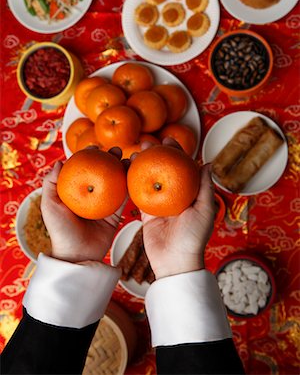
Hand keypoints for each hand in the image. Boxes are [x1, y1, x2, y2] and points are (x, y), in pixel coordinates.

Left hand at [41, 149, 126, 262]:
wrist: (77, 256)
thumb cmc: (60, 231)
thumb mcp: (49, 205)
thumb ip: (50, 183)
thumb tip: (58, 162)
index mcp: (76, 191)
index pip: (83, 168)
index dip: (90, 155)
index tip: (96, 147)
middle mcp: (91, 195)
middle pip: (103, 171)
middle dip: (111, 158)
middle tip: (117, 150)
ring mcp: (105, 204)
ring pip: (117, 181)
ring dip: (124, 169)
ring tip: (130, 159)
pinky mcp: (116, 214)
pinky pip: (125, 198)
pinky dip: (130, 186)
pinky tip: (134, 175)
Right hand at [141, 142, 214, 279]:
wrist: (175, 261)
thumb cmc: (194, 237)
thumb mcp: (205, 209)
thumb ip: (205, 186)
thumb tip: (208, 162)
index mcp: (190, 193)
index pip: (183, 167)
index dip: (176, 152)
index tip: (168, 140)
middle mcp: (175, 196)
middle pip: (164, 169)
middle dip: (156, 154)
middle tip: (147, 142)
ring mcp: (160, 204)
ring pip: (150, 179)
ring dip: (143, 164)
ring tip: (136, 152)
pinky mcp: (146, 213)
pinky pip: (138, 194)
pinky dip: (133, 182)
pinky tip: (127, 169)